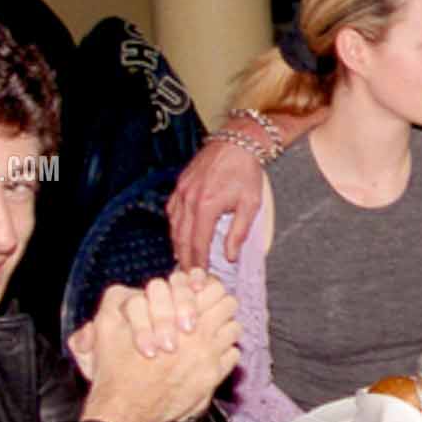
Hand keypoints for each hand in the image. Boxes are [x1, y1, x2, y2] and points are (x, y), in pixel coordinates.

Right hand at [79, 277, 241, 421]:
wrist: (128, 408)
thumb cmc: (117, 369)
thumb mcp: (109, 327)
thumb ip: (130, 304)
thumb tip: (149, 292)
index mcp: (174, 315)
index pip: (210, 285)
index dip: (204, 287)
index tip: (198, 292)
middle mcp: (198, 332)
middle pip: (228, 303)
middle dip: (218, 305)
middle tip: (206, 311)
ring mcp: (208, 354)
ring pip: (234, 327)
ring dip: (223, 328)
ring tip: (209, 334)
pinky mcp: (213, 375)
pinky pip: (233, 354)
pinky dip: (225, 352)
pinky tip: (210, 356)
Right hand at [168, 136, 267, 265]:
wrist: (237, 143)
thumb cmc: (246, 172)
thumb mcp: (250, 204)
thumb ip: (238, 233)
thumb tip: (230, 257)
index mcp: (207, 206)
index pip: (198, 243)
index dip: (197, 263)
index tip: (198, 278)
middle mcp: (189, 199)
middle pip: (182, 238)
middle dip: (185, 259)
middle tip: (188, 276)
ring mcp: (181, 191)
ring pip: (174, 226)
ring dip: (178, 245)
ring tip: (184, 260)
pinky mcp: (180, 185)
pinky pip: (172, 211)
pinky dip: (175, 226)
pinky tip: (180, 235)